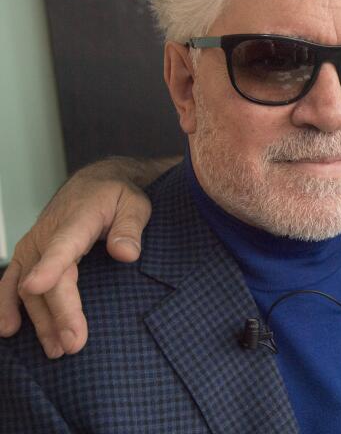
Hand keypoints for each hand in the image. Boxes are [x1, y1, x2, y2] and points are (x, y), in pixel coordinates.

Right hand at [0, 159, 153, 357]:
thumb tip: (126, 254)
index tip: (38, 286)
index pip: (62, 246)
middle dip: (59, 314)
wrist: (95, 183)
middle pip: (48, 280)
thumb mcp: (135, 204)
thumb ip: (130, 229)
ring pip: (29, 289)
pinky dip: (6, 306)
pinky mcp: (28, 255)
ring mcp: (34, 246)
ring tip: (57, 351)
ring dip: (40, 321)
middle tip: (75, 345)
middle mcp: (47, 235)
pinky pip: (10, 283)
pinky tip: (9, 331)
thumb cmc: (117, 196)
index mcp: (76, 221)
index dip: (49, 267)